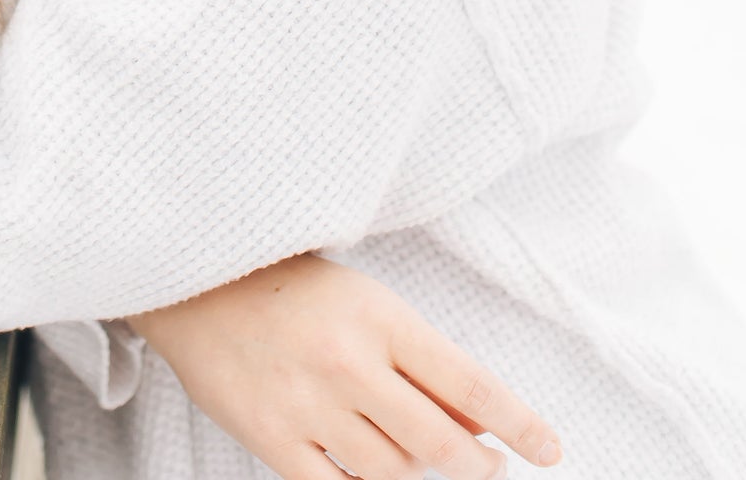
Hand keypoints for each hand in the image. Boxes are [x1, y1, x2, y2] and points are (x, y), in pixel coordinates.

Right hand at [128, 251, 561, 479]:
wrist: (196, 284)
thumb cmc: (291, 286)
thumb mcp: (365, 303)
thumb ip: (417, 362)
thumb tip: (478, 421)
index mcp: (379, 317)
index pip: (469, 382)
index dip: (517, 422)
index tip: (550, 449)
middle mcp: (350, 364)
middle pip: (439, 443)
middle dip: (476, 465)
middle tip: (488, 466)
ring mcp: (309, 407)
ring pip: (392, 474)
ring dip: (417, 473)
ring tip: (421, 456)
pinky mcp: (273, 439)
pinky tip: (372, 477)